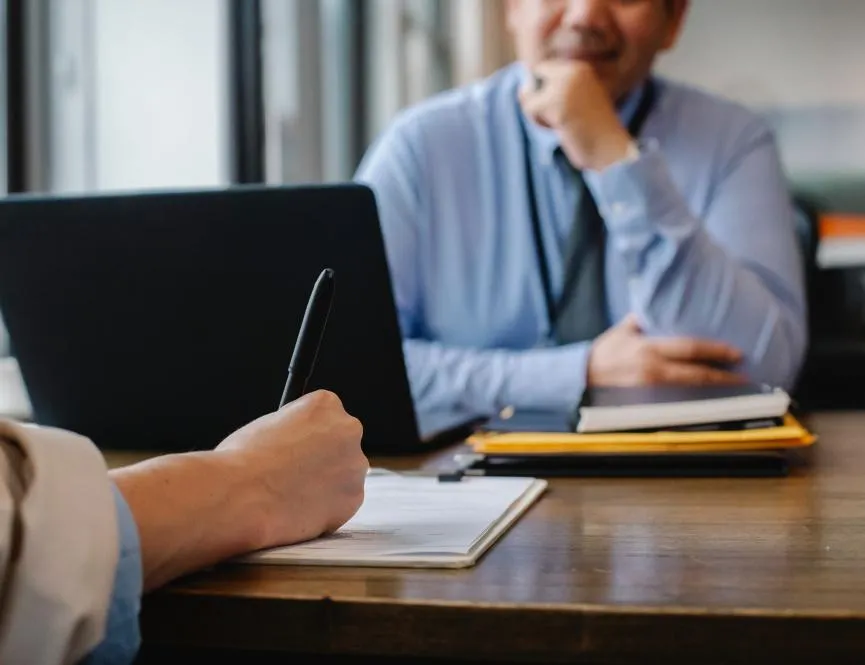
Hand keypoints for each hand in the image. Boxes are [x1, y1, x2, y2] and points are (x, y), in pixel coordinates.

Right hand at [217, 390, 367, 547]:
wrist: (239, 496)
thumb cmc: (243, 460)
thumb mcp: (269, 423)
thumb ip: (295, 428)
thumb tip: (300, 443)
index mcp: (326, 404)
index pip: (326, 414)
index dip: (307, 433)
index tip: (297, 445)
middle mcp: (348, 430)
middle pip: (341, 443)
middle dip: (323, 457)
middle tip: (297, 473)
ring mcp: (354, 466)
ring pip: (343, 475)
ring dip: (325, 483)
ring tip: (291, 494)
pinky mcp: (353, 499)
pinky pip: (341, 503)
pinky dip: (324, 508)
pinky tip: (298, 509)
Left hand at [518, 59, 632, 170]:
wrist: (611, 148)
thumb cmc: (593, 130)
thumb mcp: (574, 104)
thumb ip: (551, 92)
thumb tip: (521, 90)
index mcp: (579, 69)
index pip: (542, 69)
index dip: (542, 91)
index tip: (561, 107)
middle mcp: (572, 72)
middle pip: (532, 81)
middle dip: (538, 102)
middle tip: (561, 118)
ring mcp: (564, 86)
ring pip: (528, 97)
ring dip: (538, 116)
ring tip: (562, 124)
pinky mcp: (556, 103)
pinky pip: (530, 110)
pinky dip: (540, 124)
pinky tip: (560, 129)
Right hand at [588, 315, 745, 386]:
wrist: (582, 376)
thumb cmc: (604, 352)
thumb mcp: (623, 330)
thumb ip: (643, 319)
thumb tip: (661, 305)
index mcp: (648, 348)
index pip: (689, 348)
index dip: (715, 351)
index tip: (735, 352)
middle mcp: (652, 369)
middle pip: (695, 374)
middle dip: (723, 376)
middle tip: (745, 376)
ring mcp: (650, 388)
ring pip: (690, 390)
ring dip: (714, 390)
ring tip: (734, 388)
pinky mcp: (647, 402)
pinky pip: (677, 401)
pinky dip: (696, 400)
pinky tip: (709, 399)